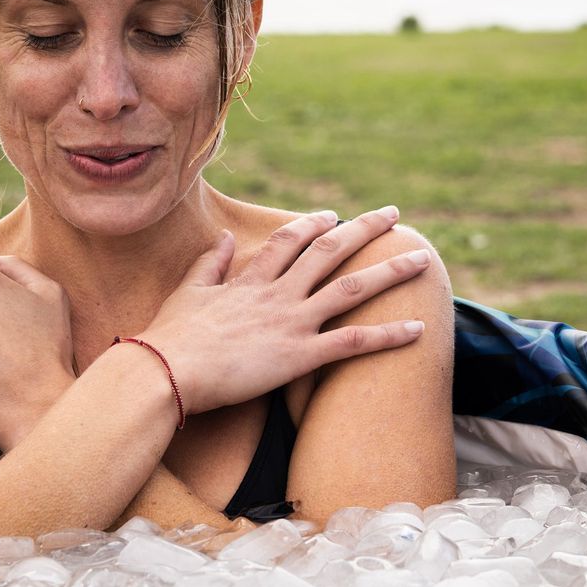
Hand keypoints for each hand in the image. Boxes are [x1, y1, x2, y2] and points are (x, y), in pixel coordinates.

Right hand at [136, 206, 429, 415]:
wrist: (165, 371)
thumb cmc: (171, 338)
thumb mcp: (189, 292)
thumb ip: (210, 263)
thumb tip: (224, 237)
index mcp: (250, 280)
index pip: (290, 241)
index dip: (313, 225)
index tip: (332, 216)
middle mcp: (277, 294)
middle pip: (330, 251)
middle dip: (365, 230)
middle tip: (394, 215)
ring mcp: (291, 322)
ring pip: (352, 288)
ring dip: (390, 272)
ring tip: (422, 259)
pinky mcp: (299, 356)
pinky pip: (353, 342)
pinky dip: (388, 335)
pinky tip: (418, 329)